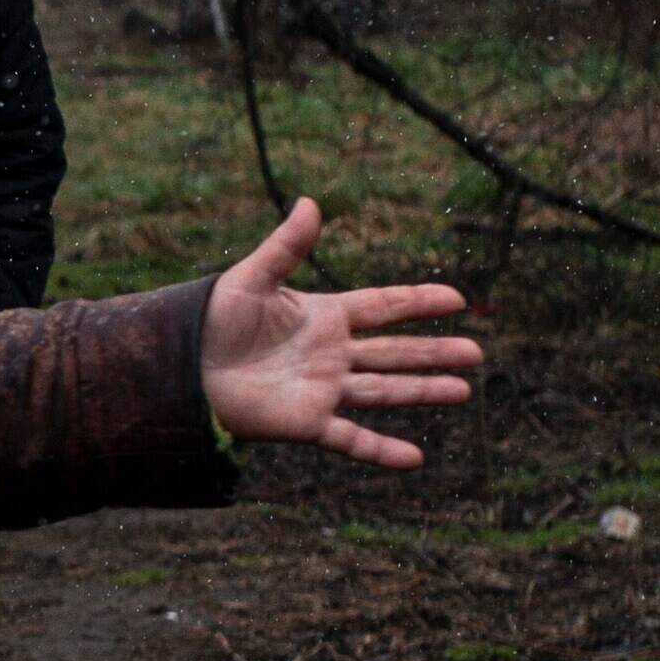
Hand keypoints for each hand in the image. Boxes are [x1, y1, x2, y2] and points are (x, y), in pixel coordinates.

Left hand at [199, 200, 480, 466]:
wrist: (182, 368)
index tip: (458, 299)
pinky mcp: (306, 422)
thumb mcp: (251, 278)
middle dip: (435, 352)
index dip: (419, 302)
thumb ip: (286, 246)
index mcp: (323, 315)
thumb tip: (311, 202)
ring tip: (464, 390)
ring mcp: (322, 390)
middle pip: (395, 351)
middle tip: (477, 353)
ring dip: (423, 391)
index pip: (383, 306)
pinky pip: (352, 438)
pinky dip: (382, 450)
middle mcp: (331, 353)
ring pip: (384, 390)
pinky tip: (415, 458)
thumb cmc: (210, 320)